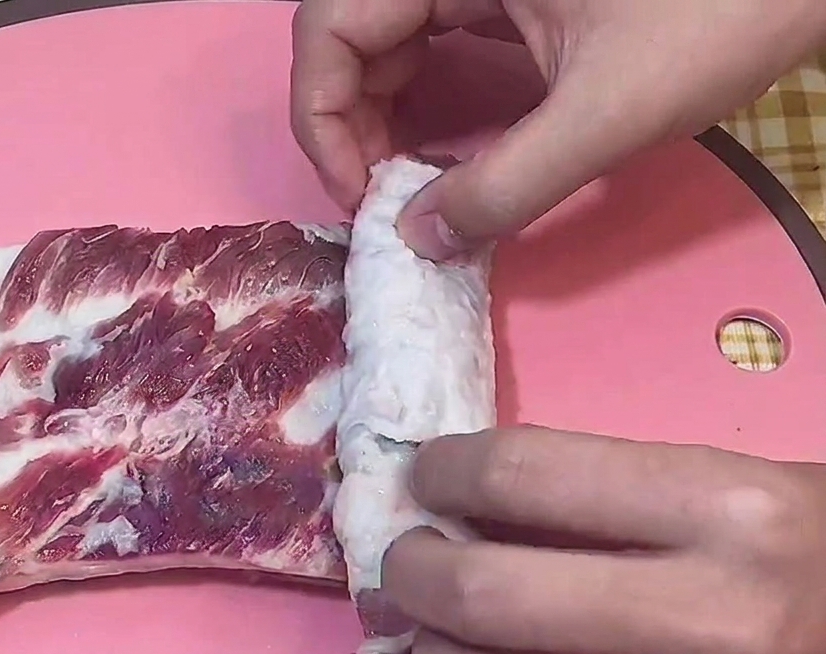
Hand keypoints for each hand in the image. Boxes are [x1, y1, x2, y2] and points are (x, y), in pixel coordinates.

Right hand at [290, 0, 825, 259]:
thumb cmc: (719, 14)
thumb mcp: (605, 114)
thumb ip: (504, 186)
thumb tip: (417, 243)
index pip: (331, 23)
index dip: (322, 116)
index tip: (361, 195)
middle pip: (347, 30)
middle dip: (345, 119)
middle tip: (378, 198)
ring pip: (384, 35)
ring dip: (377, 112)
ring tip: (402, 182)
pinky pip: (432, 37)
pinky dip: (422, 95)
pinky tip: (439, 148)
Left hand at [382, 425, 825, 653]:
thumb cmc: (810, 552)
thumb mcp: (728, 486)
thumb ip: (601, 493)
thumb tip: (457, 507)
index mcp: (731, 512)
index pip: (530, 476)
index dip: (447, 472)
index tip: (425, 478)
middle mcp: (723, 621)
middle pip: (496, 600)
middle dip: (416, 577)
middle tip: (407, 568)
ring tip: (436, 650)